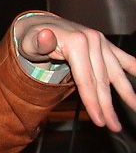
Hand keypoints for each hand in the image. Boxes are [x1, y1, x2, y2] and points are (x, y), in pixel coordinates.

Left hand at [15, 14, 135, 131]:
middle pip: (102, 80)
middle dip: (107, 106)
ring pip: (115, 73)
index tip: (98, 121)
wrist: (37, 25)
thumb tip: (46, 36)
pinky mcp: (104, 43)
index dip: (92, 102)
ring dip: (127, 93)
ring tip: (135, 109)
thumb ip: (37, 44)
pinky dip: (133, 68)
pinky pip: (123, 57)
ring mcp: (100, 41)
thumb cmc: (31, 39)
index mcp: (77, 42)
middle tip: (113, 126)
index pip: (86, 80)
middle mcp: (92, 40)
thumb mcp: (28, 43)